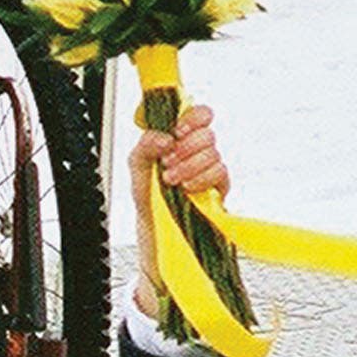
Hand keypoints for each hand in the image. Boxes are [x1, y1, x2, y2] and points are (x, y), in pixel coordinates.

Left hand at [128, 100, 226, 318]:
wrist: (158, 241)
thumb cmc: (149, 206)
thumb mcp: (137, 175)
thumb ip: (143, 150)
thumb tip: (161, 136)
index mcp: (178, 144)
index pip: (198, 115)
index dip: (193, 116)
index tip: (178, 129)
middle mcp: (196, 155)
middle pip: (207, 131)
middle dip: (186, 145)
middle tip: (168, 162)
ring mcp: (209, 172)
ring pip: (214, 151)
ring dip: (190, 164)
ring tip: (172, 180)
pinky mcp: (218, 190)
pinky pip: (220, 173)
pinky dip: (201, 178)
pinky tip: (187, 189)